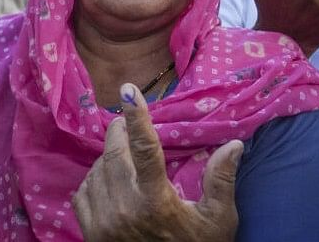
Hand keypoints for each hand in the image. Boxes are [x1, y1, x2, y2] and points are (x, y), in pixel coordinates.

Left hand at [74, 84, 242, 241]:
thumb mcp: (218, 221)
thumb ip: (222, 181)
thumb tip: (234, 144)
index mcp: (156, 201)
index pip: (145, 148)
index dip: (137, 116)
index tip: (129, 91)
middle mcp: (125, 208)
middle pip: (114, 153)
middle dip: (118, 132)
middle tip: (124, 121)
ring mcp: (103, 221)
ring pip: (97, 170)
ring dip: (107, 158)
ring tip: (123, 159)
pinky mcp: (90, 231)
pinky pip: (83, 191)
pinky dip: (93, 180)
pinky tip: (108, 182)